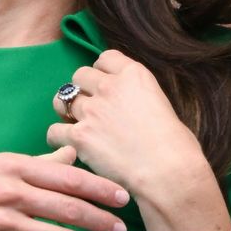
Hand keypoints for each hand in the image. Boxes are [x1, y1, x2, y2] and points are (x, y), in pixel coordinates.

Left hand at [47, 51, 205, 192]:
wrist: (167, 171)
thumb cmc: (176, 145)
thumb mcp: (162, 104)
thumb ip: (140, 97)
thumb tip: (131, 108)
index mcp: (134, 74)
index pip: (105, 58)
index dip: (102, 72)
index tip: (104, 85)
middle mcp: (109, 86)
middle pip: (79, 75)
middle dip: (83, 89)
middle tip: (90, 108)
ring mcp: (92, 111)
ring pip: (61, 100)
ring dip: (67, 111)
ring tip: (74, 124)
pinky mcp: (79, 137)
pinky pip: (54, 131)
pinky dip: (59, 138)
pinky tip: (69, 146)